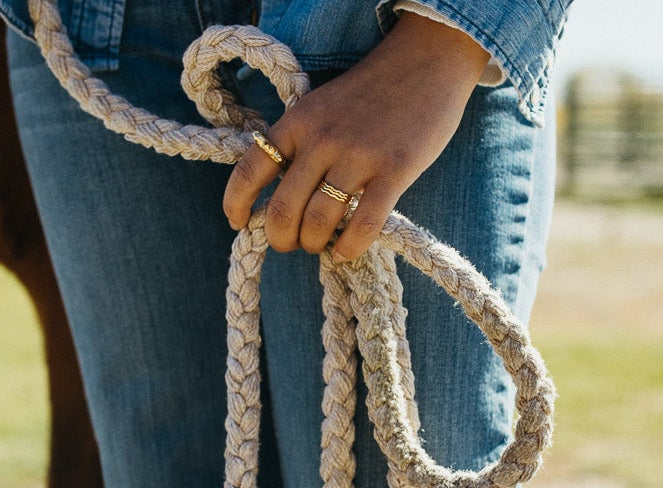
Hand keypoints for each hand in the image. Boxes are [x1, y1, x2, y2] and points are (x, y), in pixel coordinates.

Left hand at [222, 13, 489, 261]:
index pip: (251, 169)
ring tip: (322, 245)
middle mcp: (322, 139)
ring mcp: (358, 155)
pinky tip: (346, 250)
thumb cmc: (369, 93)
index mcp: (297, 122)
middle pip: (283, 210)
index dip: (236, 203)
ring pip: (319, 223)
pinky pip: (363, 226)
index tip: (239, 223)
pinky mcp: (394, 171)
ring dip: (315, 245)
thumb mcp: (320, 107)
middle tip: (292, 243)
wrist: (425, 61)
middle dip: (281, 239)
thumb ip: (298, 144)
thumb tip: (278, 199)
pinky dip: (349, 249)